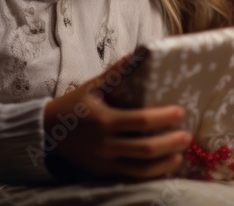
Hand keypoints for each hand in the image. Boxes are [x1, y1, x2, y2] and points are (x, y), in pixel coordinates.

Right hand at [44, 57, 192, 179]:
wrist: (46, 132)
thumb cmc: (73, 105)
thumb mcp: (91, 87)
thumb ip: (114, 74)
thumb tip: (135, 55)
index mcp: (104, 120)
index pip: (140, 121)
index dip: (163, 118)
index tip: (181, 112)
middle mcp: (105, 144)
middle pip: (145, 148)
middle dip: (170, 143)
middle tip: (187, 136)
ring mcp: (104, 162)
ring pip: (140, 168)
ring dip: (163, 163)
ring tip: (180, 155)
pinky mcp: (103, 172)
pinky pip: (130, 178)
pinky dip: (150, 176)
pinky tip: (164, 168)